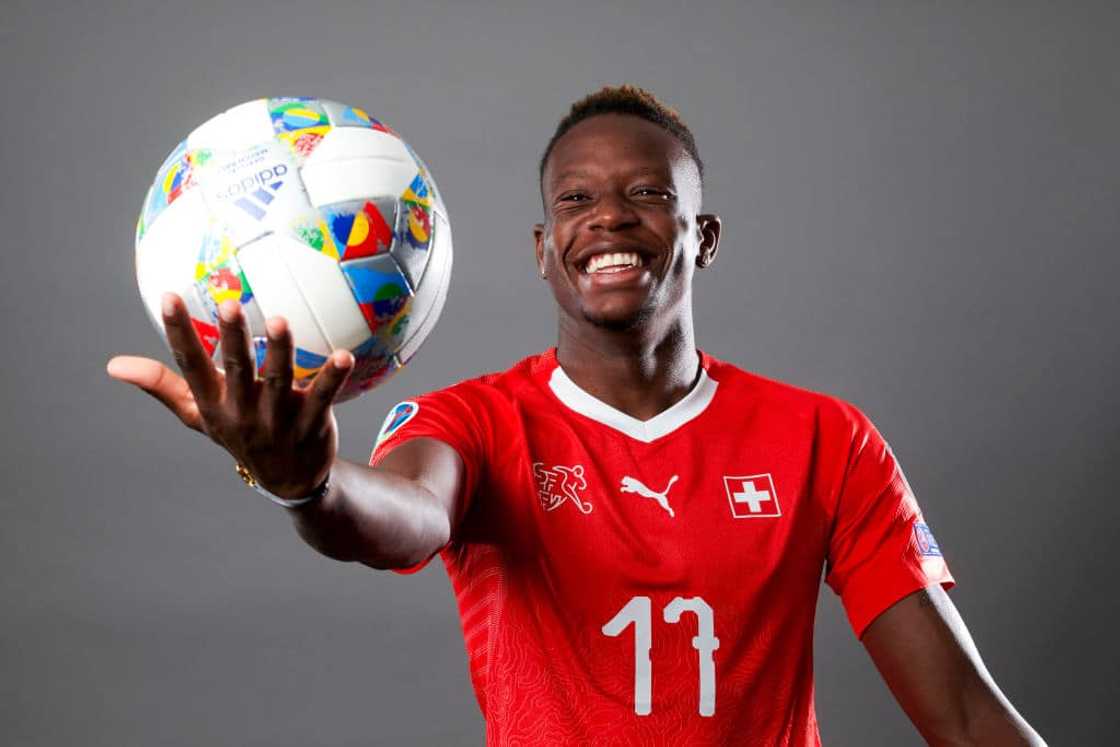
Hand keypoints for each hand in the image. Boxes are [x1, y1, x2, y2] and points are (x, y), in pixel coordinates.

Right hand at [107, 292, 354, 498]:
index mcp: (213, 404)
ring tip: (281, 322)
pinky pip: (323, 398)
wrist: (289, 481)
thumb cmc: (238, 434)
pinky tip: (344, 356)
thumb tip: (114, 365)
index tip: (169, 297)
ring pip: (280, 383)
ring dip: (281, 353)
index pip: (190, 366)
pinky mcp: (312, 424)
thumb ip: (161, 385)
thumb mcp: (197, 414)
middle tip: (229, 304)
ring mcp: (279, 420)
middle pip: (237, 371)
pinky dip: (333, 378)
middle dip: (232, 339)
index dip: (178, 332)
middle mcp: (243, 411)